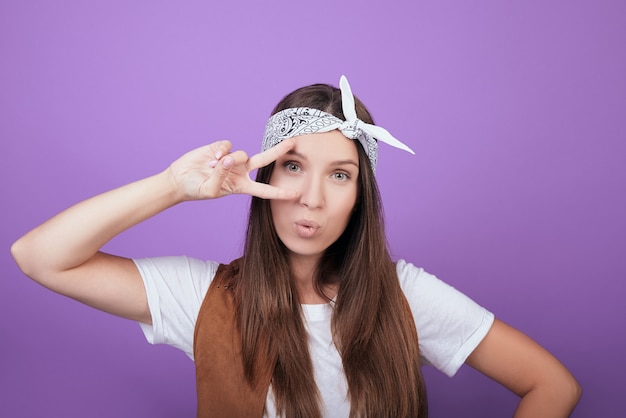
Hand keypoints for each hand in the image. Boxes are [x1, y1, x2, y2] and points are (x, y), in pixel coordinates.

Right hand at [166, 139, 297, 200]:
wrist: (179, 179)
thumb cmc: (195, 190)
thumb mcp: (210, 190)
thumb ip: (221, 176)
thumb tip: (229, 159)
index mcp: (241, 186)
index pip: (264, 190)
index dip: (279, 192)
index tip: (295, 194)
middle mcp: (240, 171)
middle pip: (264, 160)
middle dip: (278, 151)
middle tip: (292, 142)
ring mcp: (232, 159)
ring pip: (242, 154)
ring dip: (229, 160)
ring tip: (212, 167)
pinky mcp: (221, 148)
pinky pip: (228, 145)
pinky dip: (220, 151)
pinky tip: (211, 158)